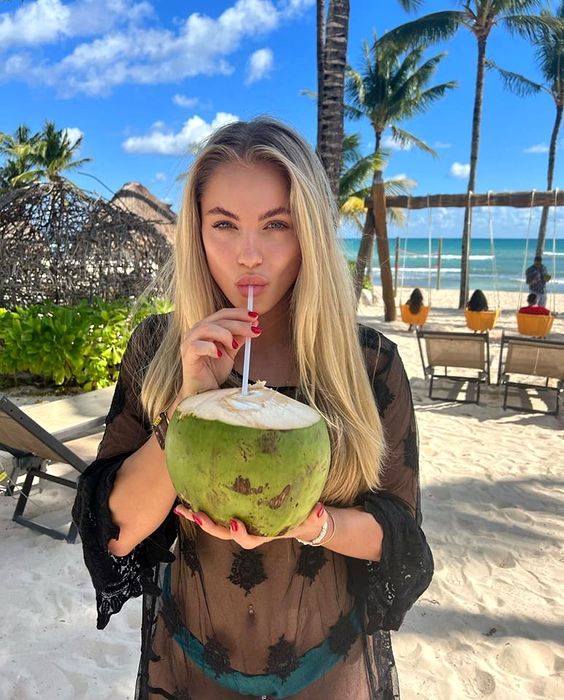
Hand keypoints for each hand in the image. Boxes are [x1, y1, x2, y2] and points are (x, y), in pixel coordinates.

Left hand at [174, 501, 328, 549]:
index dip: (239, 534)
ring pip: (215, 523)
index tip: (234, 522)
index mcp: (263, 534)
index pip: (249, 539)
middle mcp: (248, 530)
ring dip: (198, 517)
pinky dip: (204, 503)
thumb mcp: (313, 519)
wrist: (302, 520)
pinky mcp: (235, 511)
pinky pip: (217, 509)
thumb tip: (319, 509)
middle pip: (223, 533)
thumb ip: (315, 517)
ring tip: (182, 507)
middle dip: (208, 525)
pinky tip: (191, 491)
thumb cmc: (307, 520)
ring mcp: (240, 522)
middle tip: (195, 514)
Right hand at [175, 308, 261, 400]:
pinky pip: (197, 346)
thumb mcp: (230, 352)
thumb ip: (237, 339)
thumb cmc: (213, 371)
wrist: (203, 392)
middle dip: (238, 323)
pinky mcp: (187, 355)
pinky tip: (219, 354)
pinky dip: (210, 348)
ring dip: (224, 334)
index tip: (255, 318)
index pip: (223, 314)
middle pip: (217, 319)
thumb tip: (252, 327)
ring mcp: (189, 342)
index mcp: (206, 328)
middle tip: (253, 330)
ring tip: (234, 346)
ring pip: (206, 328)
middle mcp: (196, 332)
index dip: (239, 314)